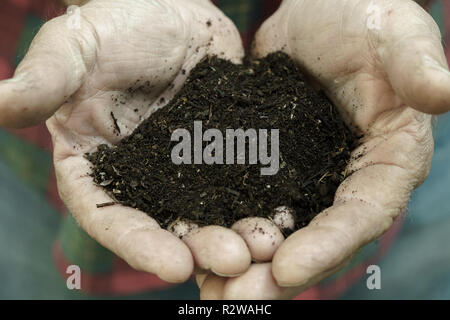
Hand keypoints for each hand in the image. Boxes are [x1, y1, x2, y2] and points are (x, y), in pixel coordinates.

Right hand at [0, 0, 252, 282]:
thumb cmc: (113, 25)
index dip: (138, 242)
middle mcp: (145, 178)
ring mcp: (188, 167)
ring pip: (212, 210)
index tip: (173, 264)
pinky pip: (246, 180)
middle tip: (235, 260)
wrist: (166, 9)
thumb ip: (44, 81)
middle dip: (200, 246)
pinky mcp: (225, 150)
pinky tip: (289, 213)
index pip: (112, 214)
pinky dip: (264, 200)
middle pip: (168, 224)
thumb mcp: (75, 49)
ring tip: (267, 244)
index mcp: (100, 166)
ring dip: (237, 233)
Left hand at [198, 0, 449, 298]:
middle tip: (235, 299)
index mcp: (383, 161)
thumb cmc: (362, 18)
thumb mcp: (392, 33)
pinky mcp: (265, 167)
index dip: (328, 246)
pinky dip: (222, 230)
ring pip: (275, 232)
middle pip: (313, 240)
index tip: (287, 269)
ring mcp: (301, 179)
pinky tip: (191, 251)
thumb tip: (446, 91)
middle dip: (275, 273)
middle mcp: (342, 182)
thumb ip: (415, 63)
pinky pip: (243, 204)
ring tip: (208, 290)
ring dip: (243, 264)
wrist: (316, 16)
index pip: (361, 214)